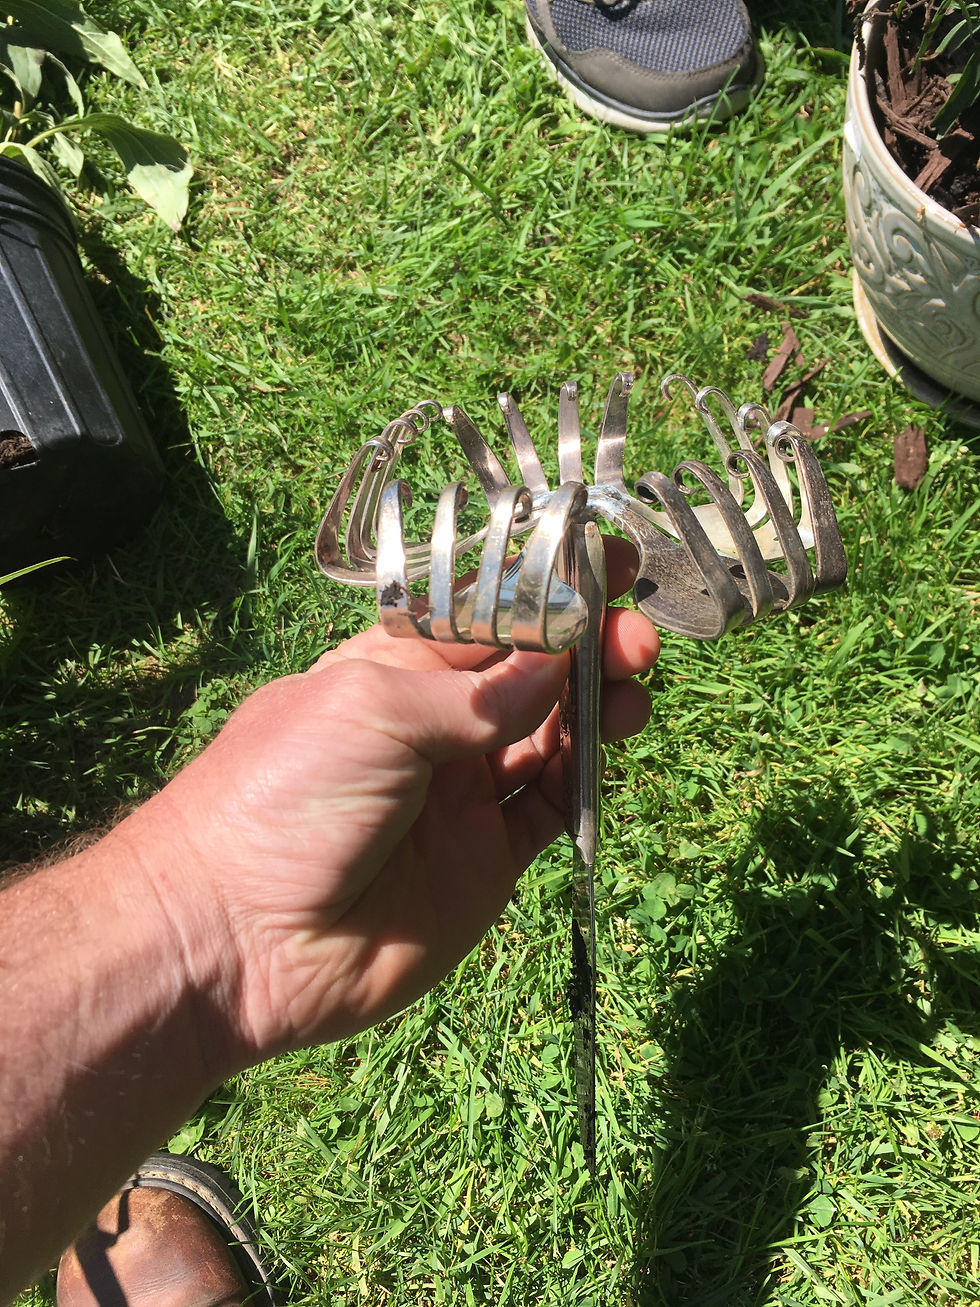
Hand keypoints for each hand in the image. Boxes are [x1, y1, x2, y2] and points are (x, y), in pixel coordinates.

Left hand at [123, 537, 659, 1074]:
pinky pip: (551, 810)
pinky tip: (612, 748)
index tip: (604, 565)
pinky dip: (588, 778)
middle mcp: (432, 726)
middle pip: (529, 674)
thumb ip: (475, 694)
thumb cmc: (284, 795)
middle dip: (586, 647)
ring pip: (551, 736)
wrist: (237, 939)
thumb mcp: (372, 710)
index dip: (544, 591)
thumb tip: (556, 666)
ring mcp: (461, 795)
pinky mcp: (485, 860)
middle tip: (636, 637)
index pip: (484, 615)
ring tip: (636, 687)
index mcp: (392, 669)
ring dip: (597, 706)